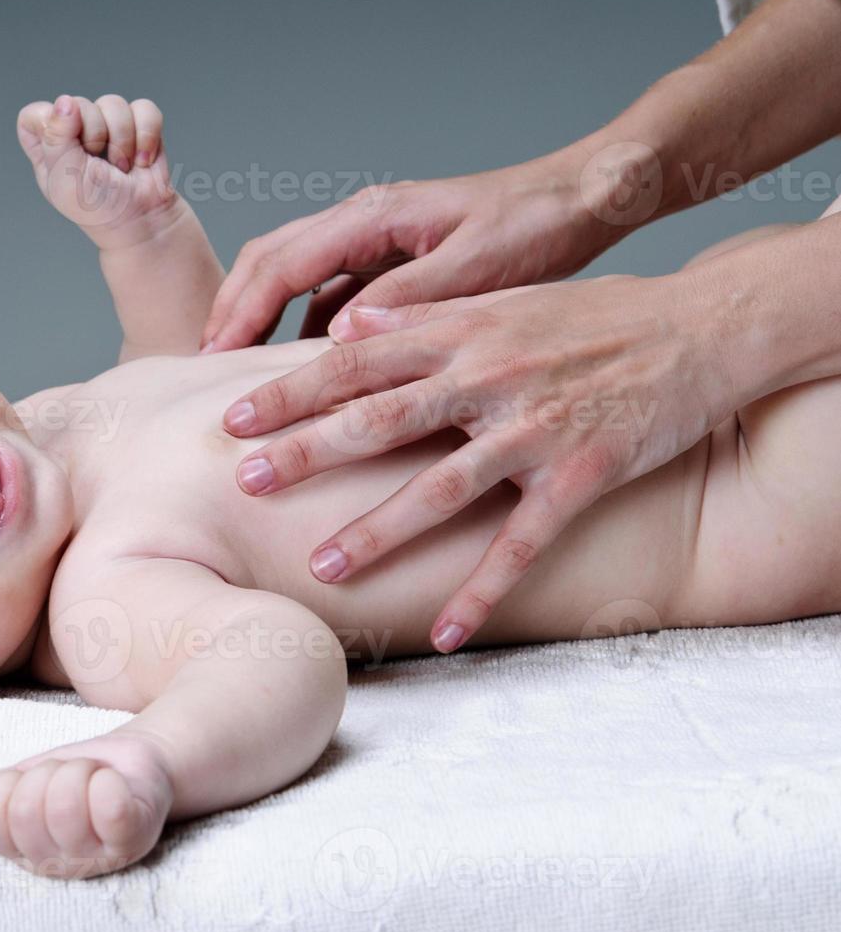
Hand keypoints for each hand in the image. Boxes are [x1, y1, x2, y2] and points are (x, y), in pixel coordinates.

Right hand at [0, 732, 173, 877]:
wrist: (136, 763)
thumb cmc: (79, 776)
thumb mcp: (28, 779)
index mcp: (25, 851)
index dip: (3, 787)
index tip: (27, 776)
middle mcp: (58, 863)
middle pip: (24, 812)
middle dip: (45, 773)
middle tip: (68, 772)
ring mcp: (97, 857)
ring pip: (64, 804)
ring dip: (78, 770)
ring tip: (93, 775)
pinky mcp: (134, 839)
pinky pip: (109, 809)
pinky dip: (107, 782)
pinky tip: (112, 781)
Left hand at [17, 94, 179, 250]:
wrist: (143, 221)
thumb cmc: (98, 208)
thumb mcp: (66, 179)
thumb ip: (57, 138)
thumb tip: (65, 101)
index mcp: (47, 149)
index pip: (34, 115)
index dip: (49, 124)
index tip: (65, 148)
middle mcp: (74, 133)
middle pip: (78, 103)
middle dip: (95, 135)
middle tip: (100, 166)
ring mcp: (107, 126)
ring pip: (113, 103)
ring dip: (123, 139)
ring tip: (123, 167)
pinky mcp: (138, 124)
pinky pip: (144, 109)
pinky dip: (148, 135)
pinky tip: (143, 160)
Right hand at [200, 149, 623, 351]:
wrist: (584, 199)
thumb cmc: (537, 225)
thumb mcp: (474, 266)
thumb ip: (405, 299)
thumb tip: (336, 337)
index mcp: (374, 216)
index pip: (281, 262)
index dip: (241, 311)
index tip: (213, 359)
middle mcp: (364, 221)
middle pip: (271, 262)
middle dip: (233, 311)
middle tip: (206, 366)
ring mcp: (376, 239)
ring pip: (295, 276)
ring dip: (263, 318)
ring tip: (242, 370)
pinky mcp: (394, 260)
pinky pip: (331, 291)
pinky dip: (305, 323)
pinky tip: (307, 363)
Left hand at [221, 273, 735, 652]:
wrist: (699, 327)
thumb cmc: (591, 316)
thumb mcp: (501, 299)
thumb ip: (424, 316)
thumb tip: (350, 320)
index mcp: (460, 334)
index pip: (356, 362)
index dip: (291, 391)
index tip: (233, 419)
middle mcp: (487, 376)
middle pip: (381, 418)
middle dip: (308, 451)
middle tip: (246, 482)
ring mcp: (534, 427)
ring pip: (442, 486)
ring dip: (378, 530)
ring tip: (321, 569)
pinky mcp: (581, 473)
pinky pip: (524, 541)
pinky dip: (483, 589)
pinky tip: (444, 632)